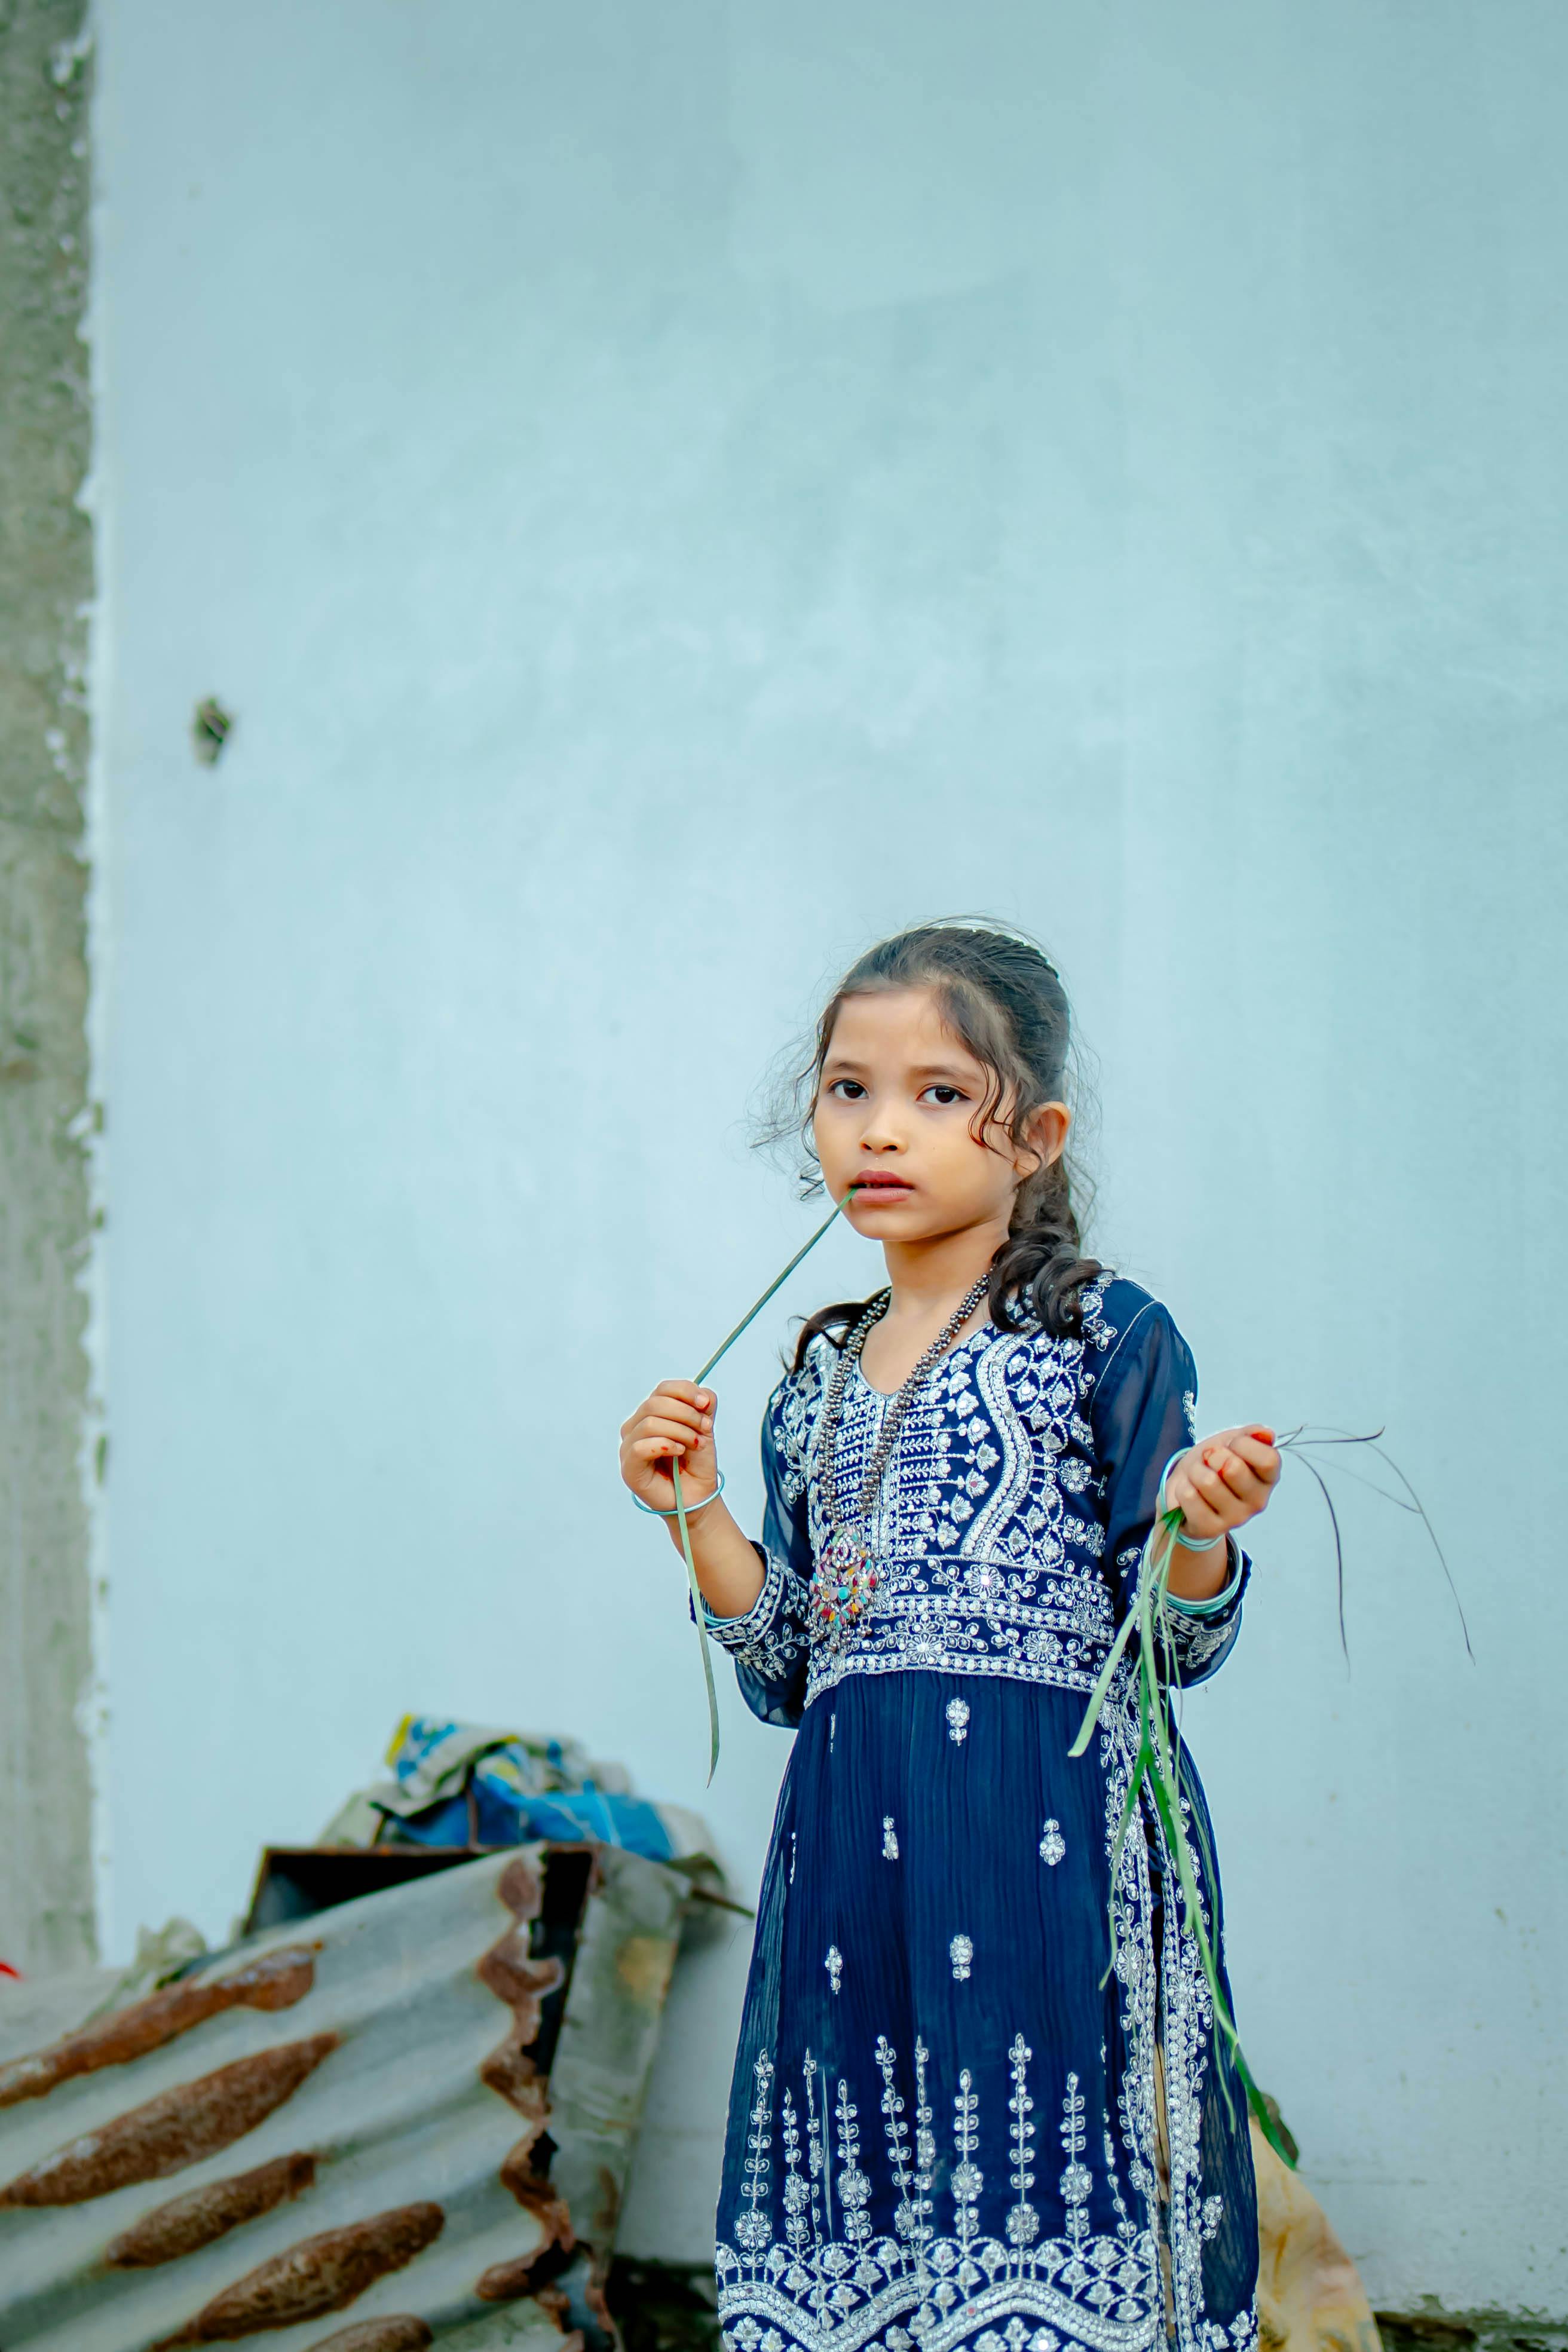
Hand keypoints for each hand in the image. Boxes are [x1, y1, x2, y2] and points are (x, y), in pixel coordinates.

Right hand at [619, 1380, 719, 1513]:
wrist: (698, 1495)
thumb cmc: (696, 1463)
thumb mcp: (705, 1428)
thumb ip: (704, 1406)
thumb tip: (703, 1395)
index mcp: (651, 1413)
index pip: (663, 1389)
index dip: (686, 1392)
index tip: (705, 1405)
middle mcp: (635, 1427)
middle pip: (655, 1403)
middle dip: (686, 1414)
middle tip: (704, 1429)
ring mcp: (629, 1447)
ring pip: (650, 1423)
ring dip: (680, 1431)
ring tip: (695, 1444)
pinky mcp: (629, 1468)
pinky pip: (640, 1447)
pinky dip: (665, 1445)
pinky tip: (679, 1451)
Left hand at [1165, 1426, 1280, 1548]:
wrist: (1187, 1488)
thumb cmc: (1213, 1463)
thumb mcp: (1232, 1441)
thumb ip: (1251, 1435)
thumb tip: (1266, 1434)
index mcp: (1268, 1478)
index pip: (1268, 1459)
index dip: (1243, 1444)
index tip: (1232, 1444)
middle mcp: (1258, 1501)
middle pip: (1234, 1468)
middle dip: (1212, 1455)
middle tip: (1209, 1460)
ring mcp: (1236, 1518)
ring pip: (1207, 1481)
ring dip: (1195, 1472)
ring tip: (1197, 1476)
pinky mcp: (1211, 1528)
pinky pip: (1189, 1497)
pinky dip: (1183, 1488)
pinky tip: (1189, 1493)